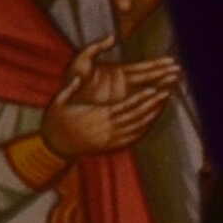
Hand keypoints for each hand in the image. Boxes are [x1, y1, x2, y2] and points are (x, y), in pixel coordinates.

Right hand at [39, 45, 175, 163]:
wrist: (56, 146)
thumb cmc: (56, 121)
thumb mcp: (58, 102)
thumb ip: (69, 89)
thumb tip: (76, 77)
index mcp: (98, 115)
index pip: (126, 106)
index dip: (142, 98)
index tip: (154, 90)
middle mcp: (109, 128)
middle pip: (137, 115)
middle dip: (153, 104)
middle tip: (167, 93)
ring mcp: (113, 138)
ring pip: (139, 127)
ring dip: (153, 115)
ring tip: (164, 104)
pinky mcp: (114, 145)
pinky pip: (134, 137)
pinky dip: (146, 128)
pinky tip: (154, 120)